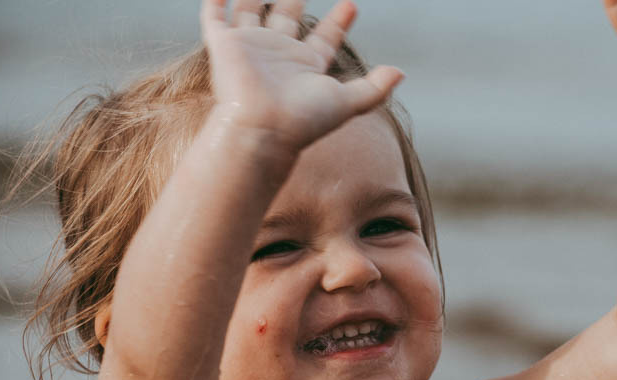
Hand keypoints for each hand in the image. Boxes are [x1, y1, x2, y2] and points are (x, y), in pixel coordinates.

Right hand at [201, 0, 403, 151]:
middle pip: (287, 18)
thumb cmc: (304, 121)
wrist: (262, 130)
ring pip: (251, 11)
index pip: (325, 38)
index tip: (351, 5)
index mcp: (306, 67)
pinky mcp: (224, 46)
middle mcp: (278, 56)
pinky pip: (215, 18)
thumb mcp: (347, 103)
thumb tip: (401, 73)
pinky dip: (215, 3)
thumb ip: (374, 89)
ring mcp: (250, 49)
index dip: (338, 22)